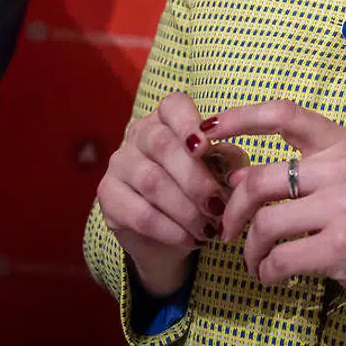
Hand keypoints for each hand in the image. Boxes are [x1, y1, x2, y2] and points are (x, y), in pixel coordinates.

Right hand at [96, 92, 247, 295]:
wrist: (174, 231)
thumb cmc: (203, 188)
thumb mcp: (224, 171)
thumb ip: (232, 164)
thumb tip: (238, 174)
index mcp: (168, 117)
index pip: (174, 107)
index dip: (189, 124)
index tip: (206, 147)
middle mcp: (139, 133)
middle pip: (163, 146)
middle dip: (195, 179)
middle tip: (218, 206)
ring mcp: (119, 162)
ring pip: (152, 182)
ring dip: (185, 209)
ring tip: (208, 228)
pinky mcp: (108, 195)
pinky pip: (139, 213)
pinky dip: (169, 229)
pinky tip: (189, 239)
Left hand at [211, 101, 345, 323]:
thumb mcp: (344, 183)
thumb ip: (298, 173)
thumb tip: (236, 178)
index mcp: (343, 143)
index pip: (283, 115)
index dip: (239, 118)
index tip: (207, 131)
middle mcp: (344, 167)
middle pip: (260, 179)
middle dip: (233, 210)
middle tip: (228, 231)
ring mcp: (345, 206)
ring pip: (265, 223)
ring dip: (250, 251)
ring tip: (257, 263)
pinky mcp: (342, 247)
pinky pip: (279, 258)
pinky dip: (267, 273)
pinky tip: (274, 277)